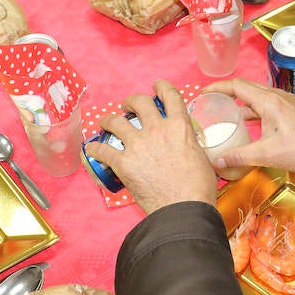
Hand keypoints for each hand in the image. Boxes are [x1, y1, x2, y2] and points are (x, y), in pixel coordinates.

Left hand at [84, 80, 217, 214]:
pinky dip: (94, 149)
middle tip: (128, 107)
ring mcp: (138, 145)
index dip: (162, 87)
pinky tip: (91, 149)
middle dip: (131, 101)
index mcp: (180, 127)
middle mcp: (157, 130)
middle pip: (139, 102)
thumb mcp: (202, 158)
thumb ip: (190, 146)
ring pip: (115, 121)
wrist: (184, 208)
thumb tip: (188, 146)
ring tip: (106, 123)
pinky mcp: (123, 163)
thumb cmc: (198, 189)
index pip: (170, 96)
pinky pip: (102, 150)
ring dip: (108, 120)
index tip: (157, 86)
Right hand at [201, 78, 294, 174]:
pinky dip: (254, 109)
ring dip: (241, 101)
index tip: (204, 93)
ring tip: (226, 112)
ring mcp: (285, 102)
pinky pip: (267, 103)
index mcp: (268, 101)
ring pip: (257, 96)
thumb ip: (239, 157)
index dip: (218, 87)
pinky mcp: (291, 110)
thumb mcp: (267, 155)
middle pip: (246, 87)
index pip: (237, 86)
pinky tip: (249, 123)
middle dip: (227, 92)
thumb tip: (217, 162)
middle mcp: (276, 96)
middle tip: (211, 102)